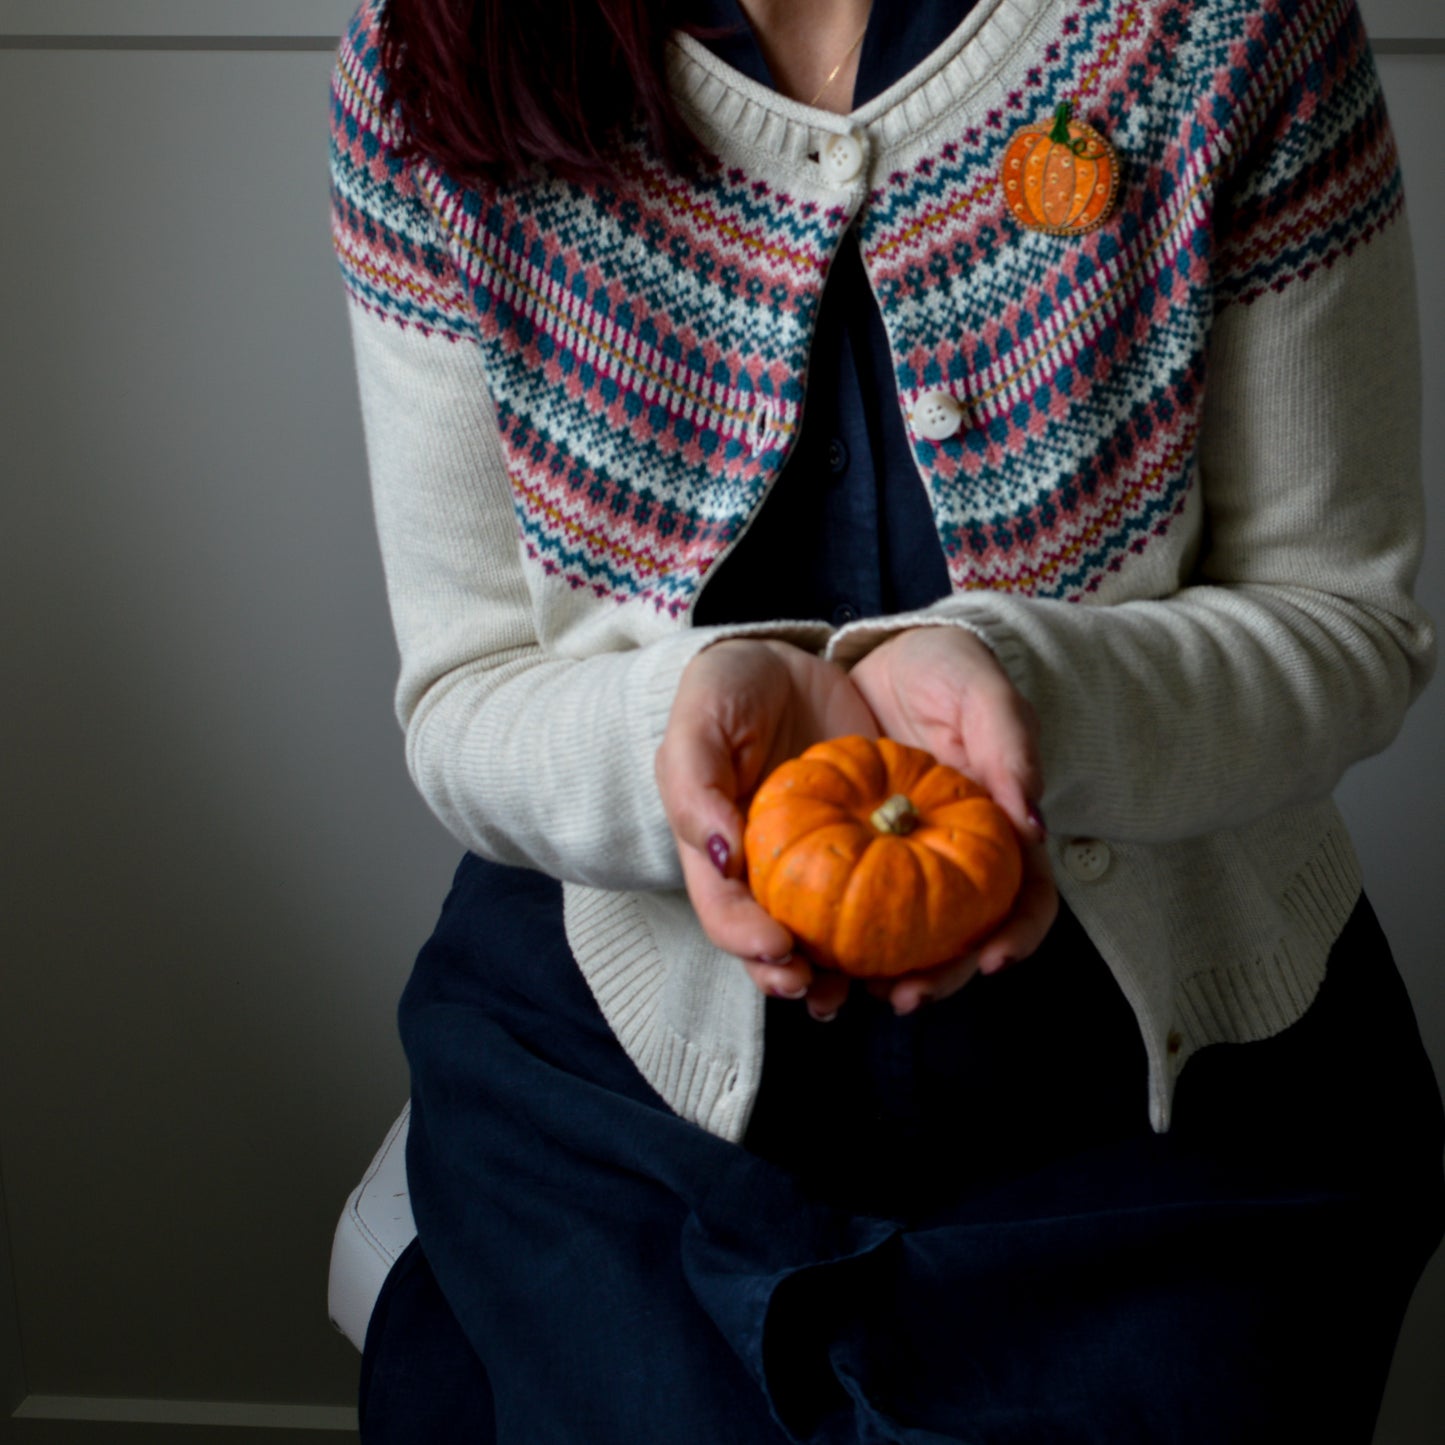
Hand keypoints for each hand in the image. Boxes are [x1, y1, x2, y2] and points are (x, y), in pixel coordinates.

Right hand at [656, 639, 874, 1018]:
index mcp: (716, 850)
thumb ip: (696, 787)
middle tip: (822, 993)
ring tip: (875, 990)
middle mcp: (763, 870)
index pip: (723, 910)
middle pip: (772, 942)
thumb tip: (718, 856)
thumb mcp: (699, 723)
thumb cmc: (727, 691)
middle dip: (794, 978)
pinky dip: (897, 923)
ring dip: (846, 972)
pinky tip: (921, 942)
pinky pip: (881, 890)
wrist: (784, 663)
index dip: (745, 940)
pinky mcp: (863, 843)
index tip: (778, 948)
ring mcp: (814, 862)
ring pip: (827, 934)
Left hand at [848, 625, 1058, 1011]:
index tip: (991, 959)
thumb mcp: (985, 694)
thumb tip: (1034, 826)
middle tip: (903, 995)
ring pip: (897, 940)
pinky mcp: (850, 855)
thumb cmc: (948, 670)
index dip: (1017, 935)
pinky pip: (839, 907)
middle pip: (960, 940)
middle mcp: (952, 859)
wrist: (881, 652)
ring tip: (840, 994)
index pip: (1026, 899)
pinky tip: (799, 953)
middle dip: (938, 978)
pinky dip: (826, 939)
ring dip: (875, 977)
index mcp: (998, 832)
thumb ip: (1011, 749)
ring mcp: (901, 862)